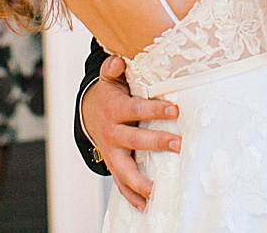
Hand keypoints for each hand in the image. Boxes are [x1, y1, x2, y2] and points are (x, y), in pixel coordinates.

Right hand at [82, 55, 180, 209]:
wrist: (88, 114)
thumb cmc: (109, 95)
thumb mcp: (109, 80)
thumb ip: (112, 69)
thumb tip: (117, 61)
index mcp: (115, 110)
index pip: (137, 109)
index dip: (155, 109)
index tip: (175, 110)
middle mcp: (112, 133)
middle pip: (134, 139)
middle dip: (156, 142)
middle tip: (178, 143)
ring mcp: (111, 151)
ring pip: (124, 168)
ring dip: (140, 180)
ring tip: (156, 189)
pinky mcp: (113, 164)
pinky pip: (121, 183)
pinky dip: (132, 196)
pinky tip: (146, 205)